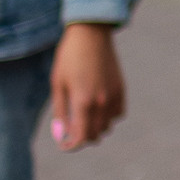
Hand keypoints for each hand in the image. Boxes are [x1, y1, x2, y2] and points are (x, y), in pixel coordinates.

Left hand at [48, 22, 125, 150]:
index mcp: (83, 102)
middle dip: (82, 137)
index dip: (71, 146)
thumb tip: (62, 133)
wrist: (90, 34)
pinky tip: (98, 109)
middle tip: (70, 131)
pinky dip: (109, 117)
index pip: (81, 137)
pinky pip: (118, 114)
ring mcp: (114, 96)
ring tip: (83, 117)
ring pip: (108, 126)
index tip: (63, 145)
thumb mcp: (58, 84)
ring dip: (95, 128)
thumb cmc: (69, 57)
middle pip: (95, 135)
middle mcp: (102, 103)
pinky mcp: (121, 89)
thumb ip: (60, 111)